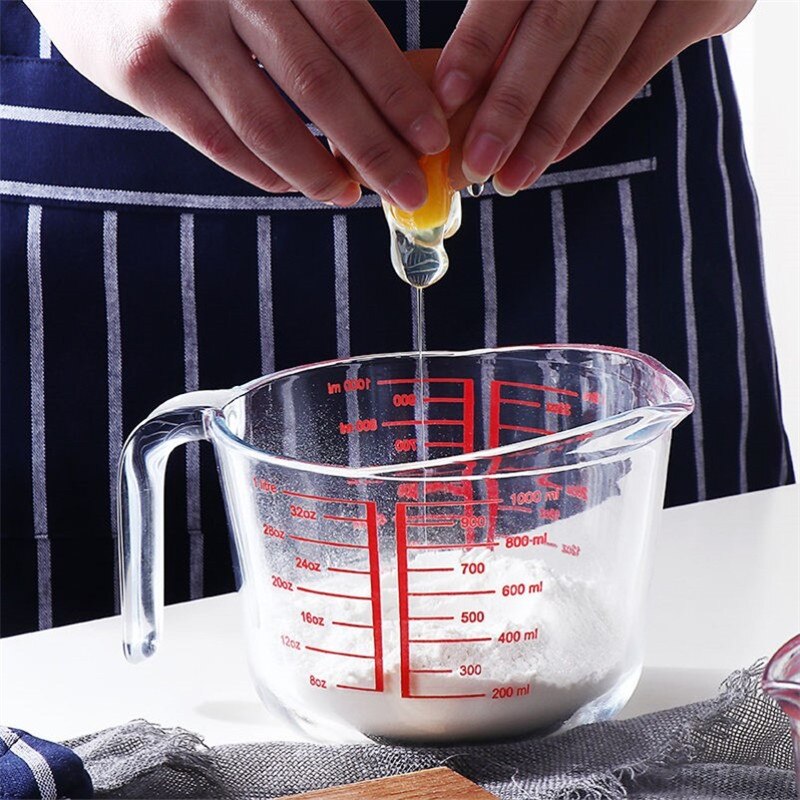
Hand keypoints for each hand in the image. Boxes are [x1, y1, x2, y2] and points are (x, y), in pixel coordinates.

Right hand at [26, 0, 450, 208]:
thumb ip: (317, 6)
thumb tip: (393, 84)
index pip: (353, 32)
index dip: (397, 94)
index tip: (432, 140)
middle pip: (318, 86)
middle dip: (375, 149)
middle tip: (408, 189)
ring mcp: (173, 28)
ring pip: (266, 125)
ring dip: (319, 173)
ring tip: (350, 195)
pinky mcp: (135, 71)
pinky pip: (215, 139)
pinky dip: (262, 171)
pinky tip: (292, 185)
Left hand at [433, 0, 754, 194]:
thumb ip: (521, 8)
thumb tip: (466, 84)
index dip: (477, 42)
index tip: (446, 96)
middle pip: (550, 31)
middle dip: (507, 107)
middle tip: (473, 164)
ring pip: (593, 60)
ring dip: (546, 128)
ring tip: (510, 179)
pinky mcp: (703, 2)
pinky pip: (634, 70)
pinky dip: (591, 118)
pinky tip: (555, 154)